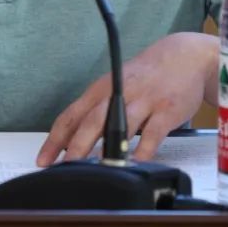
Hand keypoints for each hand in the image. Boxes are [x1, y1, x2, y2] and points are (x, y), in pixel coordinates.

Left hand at [36, 32, 217, 165]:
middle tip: (64, 167)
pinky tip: (135, 163)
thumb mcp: (116, 86)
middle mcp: (119, 92)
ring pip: (120, 125)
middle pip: (92, 120)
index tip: (43, 159)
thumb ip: (97, 111)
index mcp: (102, 89)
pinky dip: (144, 150)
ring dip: (108, 149)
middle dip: (76, 145)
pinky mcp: (166, 110)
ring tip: (97, 170)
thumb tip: (72, 142)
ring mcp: (144, 101)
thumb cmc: (146, 76)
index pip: (71, 115)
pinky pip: (153, 133)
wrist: (184, 57)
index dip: (55, 139)